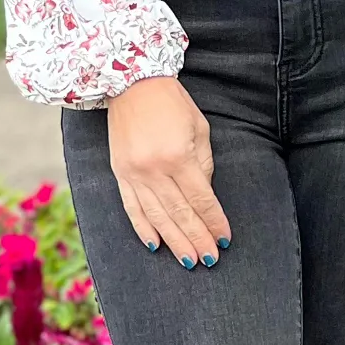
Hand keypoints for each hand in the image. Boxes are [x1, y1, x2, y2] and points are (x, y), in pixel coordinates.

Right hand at [105, 75, 230, 266]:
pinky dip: (142, 229)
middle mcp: (154, 170)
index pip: (201, 199)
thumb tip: (205, 198)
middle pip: (180, 214)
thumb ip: (203, 165)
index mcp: (178, 157)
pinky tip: (154, 245)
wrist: (131, 83)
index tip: (224, 239)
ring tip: (188, 261)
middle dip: (197, 239)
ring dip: (174, 241)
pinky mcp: (119, 173)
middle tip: (209, 260)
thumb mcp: (199, 129)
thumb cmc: (172, 103)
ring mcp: (133, 174)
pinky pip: (131, 208)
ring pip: (156, 217)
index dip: (214, 221)